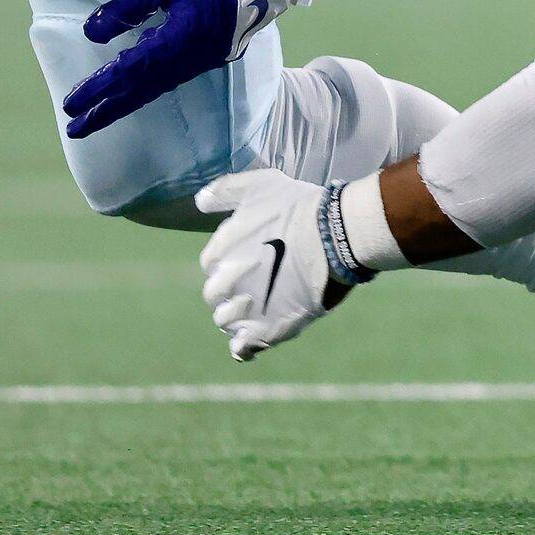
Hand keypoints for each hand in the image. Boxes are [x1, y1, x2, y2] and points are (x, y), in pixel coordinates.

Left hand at [64, 0, 285, 138]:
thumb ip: (127, 7)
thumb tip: (93, 33)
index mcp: (177, 40)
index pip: (129, 70)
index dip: (98, 88)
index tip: (72, 105)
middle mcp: (189, 59)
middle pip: (141, 90)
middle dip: (107, 110)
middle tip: (75, 129)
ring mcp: (202, 61)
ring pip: (157, 87)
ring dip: (125, 101)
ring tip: (99, 115)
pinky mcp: (210, 56)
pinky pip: (171, 78)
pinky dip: (146, 88)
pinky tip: (134, 88)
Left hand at [196, 170, 353, 360]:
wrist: (335, 238)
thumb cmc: (300, 209)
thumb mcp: (260, 185)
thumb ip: (225, 191)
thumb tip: (199, 200)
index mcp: (220, 252)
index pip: (211, 264)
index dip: (230, 262)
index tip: (250, 258)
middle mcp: (226, 283)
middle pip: (215, 295)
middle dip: (231, 290)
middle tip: (257, 284)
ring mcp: (245, 309)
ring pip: (226, 321)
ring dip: (237, 316)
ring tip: (260, 309)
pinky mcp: (266, 330)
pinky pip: (242, 348)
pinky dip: (243, 347)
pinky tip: (251, 342)